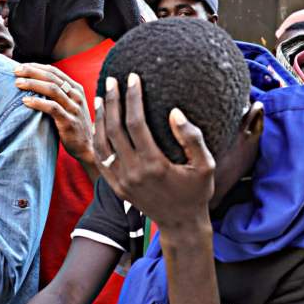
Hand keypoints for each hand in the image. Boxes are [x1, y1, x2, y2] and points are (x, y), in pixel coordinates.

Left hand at [16, 63, 95, 169]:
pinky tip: (25, 101)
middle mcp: (76, 95)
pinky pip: (52, 108)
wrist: (87, 148)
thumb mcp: (69, 106)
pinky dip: (38, 103)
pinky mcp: (69, 121)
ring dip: (33, 84)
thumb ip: (58, 94)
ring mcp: (74, 108)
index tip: (20, 66)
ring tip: (17, 83)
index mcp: (76, 88)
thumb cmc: (72, 125)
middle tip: (15, 71)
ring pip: (52, 89)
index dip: (36, 67)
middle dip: (32, 72)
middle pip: (52, 77)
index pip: (54, 72)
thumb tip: (34, 83)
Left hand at [93, 72, 214, 229]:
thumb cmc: (196, 192)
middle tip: (112, 80)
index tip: (133, 78)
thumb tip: (175, 112)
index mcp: (154, 164)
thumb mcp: (206, 166)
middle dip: (113, 101)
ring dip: (100, 118)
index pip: (136, 122)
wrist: (181, 224)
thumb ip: (192, 138)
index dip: (132, 98)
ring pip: (102, 143)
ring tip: (102, 97)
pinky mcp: (116, 187)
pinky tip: (99, 124)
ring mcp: (121, 181)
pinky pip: (101, 159)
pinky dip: (97, 139)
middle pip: (114, 129)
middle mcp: (133, 172)